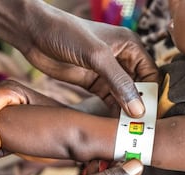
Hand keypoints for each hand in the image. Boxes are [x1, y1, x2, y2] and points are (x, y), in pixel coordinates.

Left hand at [0, 0, 157, 117]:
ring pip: (125, 97)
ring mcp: (108, 73)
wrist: (32, 32)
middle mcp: (123, 60)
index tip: (151, 117)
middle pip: (140, 89)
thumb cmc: (66, 33)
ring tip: (129, 132)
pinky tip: (114, 126)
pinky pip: (110, 101)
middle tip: (141, 130)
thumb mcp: (96, 56)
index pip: (151, 75)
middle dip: (141, 107)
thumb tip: (138, 110)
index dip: (152, 96)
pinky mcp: (94, 82)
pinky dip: (113, 113)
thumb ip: (119, 83)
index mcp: (130, 47)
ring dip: (126, 113)